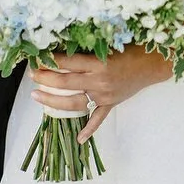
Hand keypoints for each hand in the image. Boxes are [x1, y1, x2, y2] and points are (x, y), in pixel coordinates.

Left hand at [29, 47, 171, 142]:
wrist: (151, 64)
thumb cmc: (129, 49)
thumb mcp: (106, 44)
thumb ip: (86, 49)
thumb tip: (60, 47)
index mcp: (98, 63)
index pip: (67, 62)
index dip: (50, 60)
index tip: (36, 57)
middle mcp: (99, 81)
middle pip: (65, 83)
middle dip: (45, 79)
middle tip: (32, 74)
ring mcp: (104, 96)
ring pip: (74, 103)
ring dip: (53, 101)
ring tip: (36, 96)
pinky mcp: (111, 104)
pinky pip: (98, 119)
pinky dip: (89, 130)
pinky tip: (79, 139)